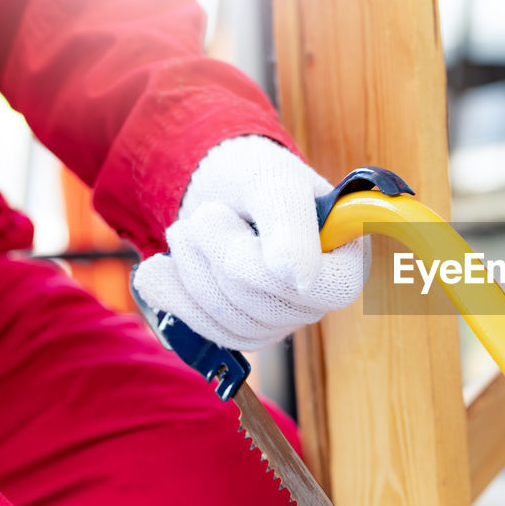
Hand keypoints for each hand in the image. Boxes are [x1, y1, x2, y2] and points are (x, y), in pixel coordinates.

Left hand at [133, 136, 366, 349]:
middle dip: (221, 254)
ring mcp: (281, 319)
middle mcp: (319, 296)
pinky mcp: (242, 330)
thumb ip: (290, 221)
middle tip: (207, 214)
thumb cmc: (257, 174)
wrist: (219, 187)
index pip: (334, 289)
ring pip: (232, 320)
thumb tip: (299, 278)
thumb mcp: (273, 181)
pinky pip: (206, 331)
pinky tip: (157, 270)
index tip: (246, 237)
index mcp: (346, 256)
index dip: (282, 272)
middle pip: (268, 305)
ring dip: (194, 268)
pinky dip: (174, 296)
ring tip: (186, 229)